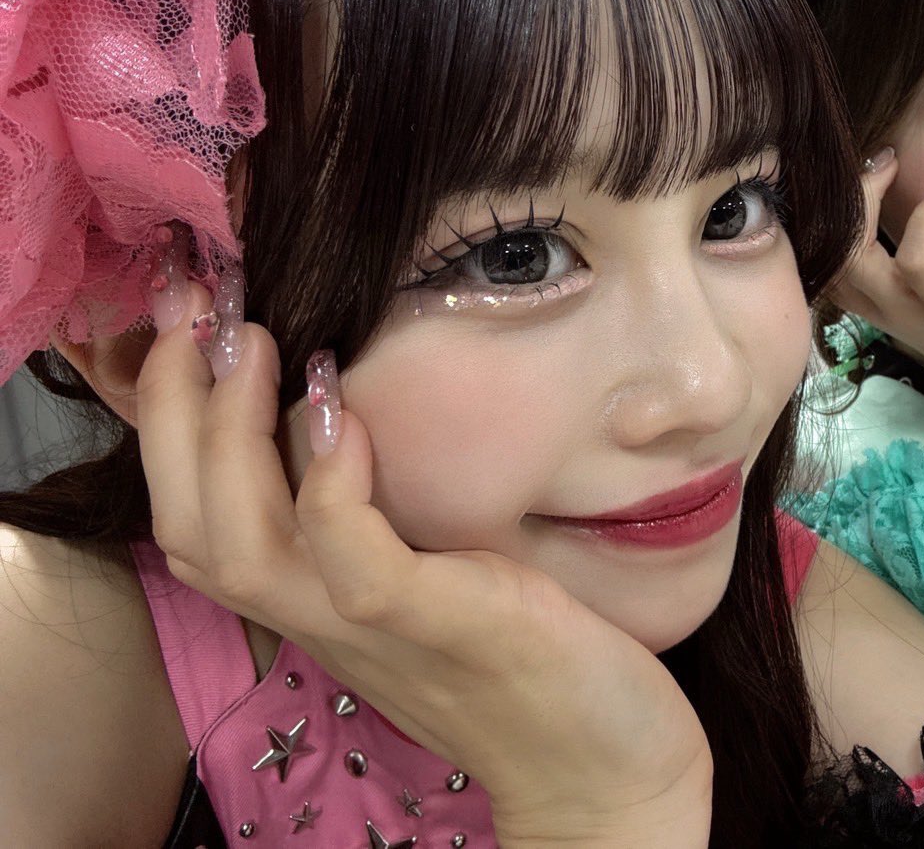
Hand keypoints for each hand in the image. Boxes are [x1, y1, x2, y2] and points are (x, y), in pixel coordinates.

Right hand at [134, 282, 711, 846]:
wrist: (603, 764)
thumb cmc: (529, 656)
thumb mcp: (442, 573)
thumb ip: (389, 517)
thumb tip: (355, 414)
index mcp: (319, 601)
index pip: (196, 521)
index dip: (170, 425)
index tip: (189, 326)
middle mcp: (325, 619)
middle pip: (189, 526)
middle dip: (172, 412)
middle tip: (193, 309)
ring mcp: (377, 629)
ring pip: (240, 545)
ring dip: (227, 436)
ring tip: (254, 341)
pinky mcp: (442, 624)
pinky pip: (352, 559)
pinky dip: (328, 484)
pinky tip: (337, 411)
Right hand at [833, 149, 923, 402]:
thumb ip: (912, 263)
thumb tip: (916, 199)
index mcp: (875, 303)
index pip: (824, 260)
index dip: (827, 214)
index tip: (855, 174)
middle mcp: (884, 306)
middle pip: (831, 252)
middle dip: (843, 197)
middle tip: (877, 158)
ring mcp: (911, 307)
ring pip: (856, 257)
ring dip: (867, 201)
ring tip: (891, 164)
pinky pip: (916, 260)